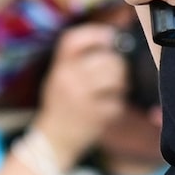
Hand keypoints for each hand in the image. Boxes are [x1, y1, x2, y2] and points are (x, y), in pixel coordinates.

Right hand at [33, 21, 128, 165]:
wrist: (54, 140)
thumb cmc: (61, 104)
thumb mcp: (59, 77)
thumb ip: (78, 59)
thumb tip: (111, 37)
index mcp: (59, 69)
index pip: (74, 40)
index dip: (96, 34)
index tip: (109, 37)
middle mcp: (69, 81)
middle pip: (106, 59)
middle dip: (117, 64)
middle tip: (114, 72)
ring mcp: (83, 99)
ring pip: (116, 78)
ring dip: (121, 82)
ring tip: (112, 89)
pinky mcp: (97, 116)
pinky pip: (119, 102)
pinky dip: (117, 104)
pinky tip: (106, 108)